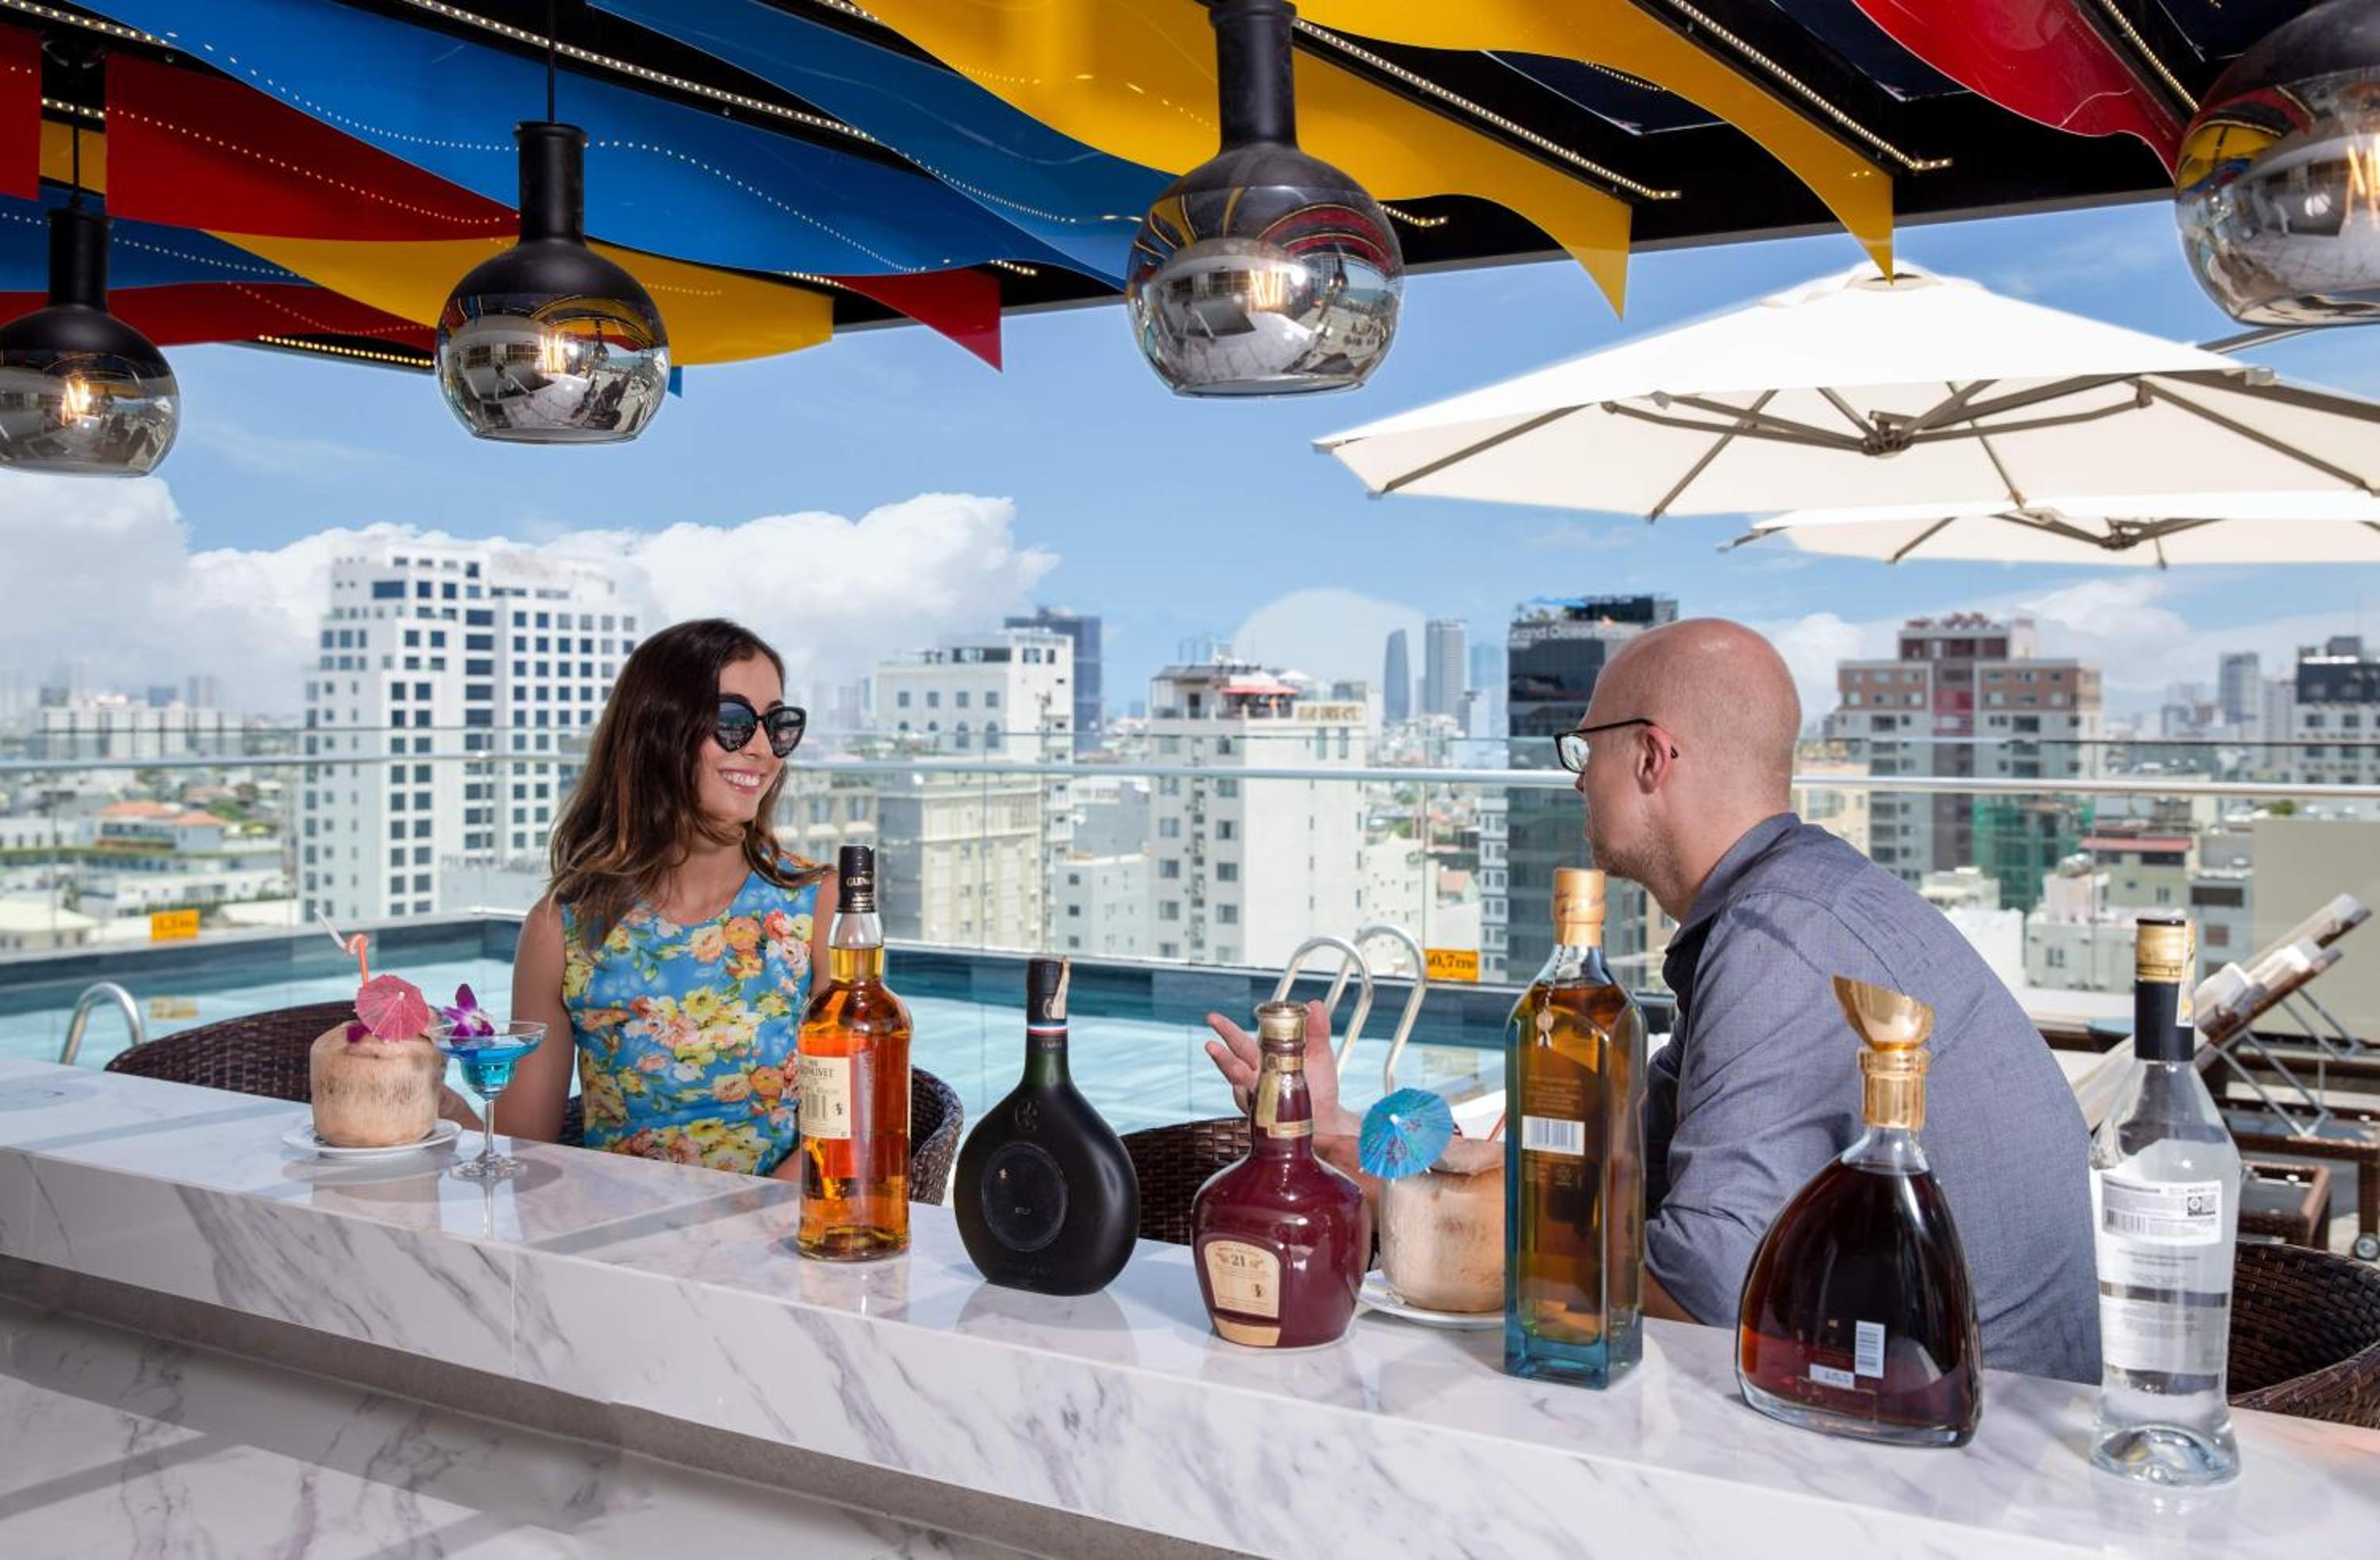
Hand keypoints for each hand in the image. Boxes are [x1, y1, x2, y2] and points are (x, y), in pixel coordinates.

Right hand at [1203, 1000, 1357, 1137]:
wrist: (1328, 1117)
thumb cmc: (1320, 1083)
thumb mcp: (1320, 1052)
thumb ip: (1316, 1030)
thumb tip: (1314, 1004)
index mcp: (1264, 1058)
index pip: (1239, 1042)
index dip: (1225, 1030)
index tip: (1211, 1018)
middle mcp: (1257, 1077)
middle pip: (1233, 1064)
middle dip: (1221, 1055)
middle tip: (1209, 1044)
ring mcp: (1261, 1097)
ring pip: (1242, 1087)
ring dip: (1237, 1078)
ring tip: (1236, 1069)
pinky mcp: (1268, 1116)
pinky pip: (1255, 1108)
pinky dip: (1253, 1100)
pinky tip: (1249, 1092)